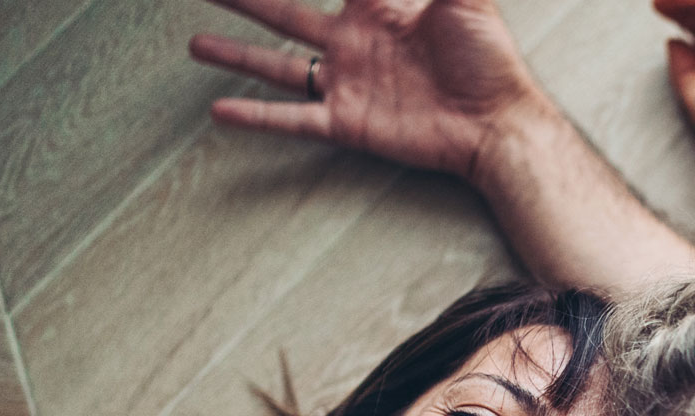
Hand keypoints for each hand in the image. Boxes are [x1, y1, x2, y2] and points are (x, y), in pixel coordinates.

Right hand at [189, 0, 546, 181]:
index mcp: (376, 8)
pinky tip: (219, 111)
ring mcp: (347, 84)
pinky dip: (256, 116)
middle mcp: (352, 43)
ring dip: (235, 53)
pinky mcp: (350, 123)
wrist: (500, 123)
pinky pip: (293, 119)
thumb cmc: (491, 60)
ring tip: (195, 43)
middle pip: (281, 12)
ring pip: (276, 63)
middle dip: (243, 0)